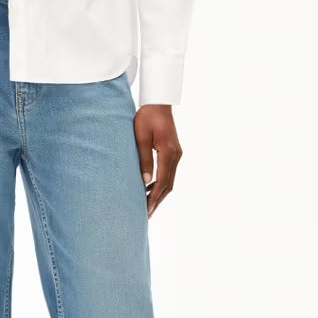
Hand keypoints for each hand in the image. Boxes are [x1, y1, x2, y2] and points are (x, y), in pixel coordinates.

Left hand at [134, 104, 182, 218]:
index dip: (154, 197)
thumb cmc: (146, 116)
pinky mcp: (174, 152)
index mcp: (168, 152)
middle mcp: (176, 155)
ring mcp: (177, 154)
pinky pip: (169, 173)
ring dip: (159, 194)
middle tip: (146, 215)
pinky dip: (161, 184)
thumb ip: (143, 159)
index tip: (146, 209)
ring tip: (148, 207)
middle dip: (157, 200)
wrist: (158, 102)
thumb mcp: (141, 137)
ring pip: (170, 180)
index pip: (162, 181)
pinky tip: (151, 190)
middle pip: (168, 184)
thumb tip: (144, 182)